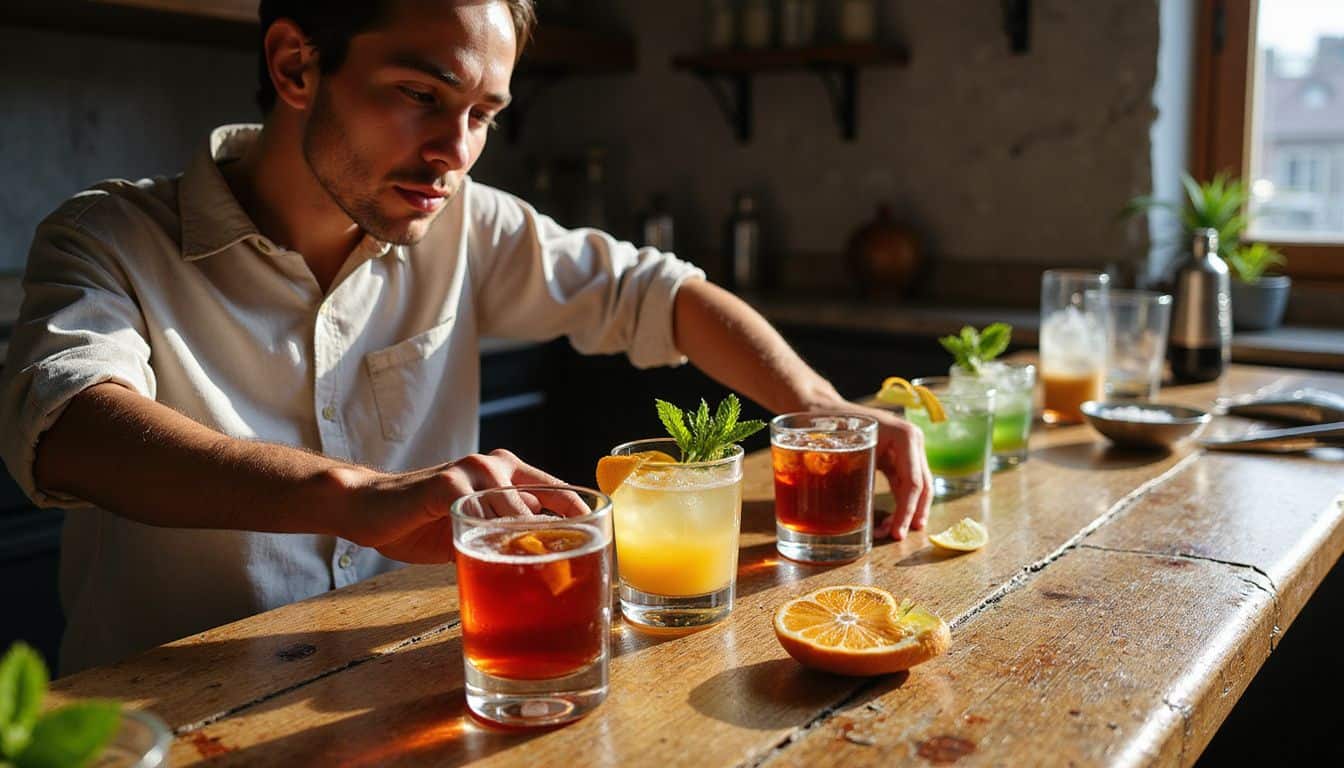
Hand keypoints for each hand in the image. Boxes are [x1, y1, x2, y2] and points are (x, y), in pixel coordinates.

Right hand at [335, 449, 578, 563]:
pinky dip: (487, 543)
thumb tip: (549, 565)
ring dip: (520, 550)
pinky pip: (480, 517)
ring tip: (523, 580)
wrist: (371, 511)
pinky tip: (485, 561)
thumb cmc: (424, 522)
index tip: (600, 543)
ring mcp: (472, 470)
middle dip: (551, 545)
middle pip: (542, 508)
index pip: (559, 491)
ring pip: (514, 515)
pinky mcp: (447, 483)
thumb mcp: (477, 530)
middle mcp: (496, 465)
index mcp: (509, 472)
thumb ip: (509, 535)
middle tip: (560, 581)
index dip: (581, 518)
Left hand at [840, 403, 932, 540]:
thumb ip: (856, 475)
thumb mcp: (848, 447)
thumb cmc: (835, 423)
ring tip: (892, 533)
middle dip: (911, 514)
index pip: (913, 481)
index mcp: (905, 436)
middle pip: (922, 486)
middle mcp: (912, 441)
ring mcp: (908, 449)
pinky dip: (900, 502)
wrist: (826, 410)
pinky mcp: (899, 457)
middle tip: (898, 537)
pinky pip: (904, 483)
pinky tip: (890, 520)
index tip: (897, 532)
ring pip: (916, 487)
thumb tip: (857, 513)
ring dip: (906, 511)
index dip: (906, 510)